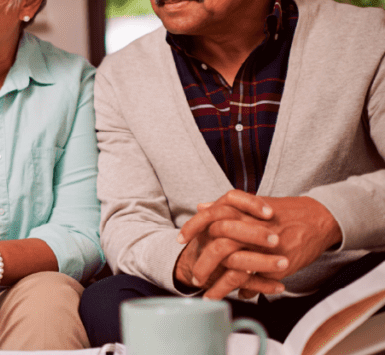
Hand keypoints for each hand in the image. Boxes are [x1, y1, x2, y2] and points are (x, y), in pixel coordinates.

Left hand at [177, 191, 341, 298]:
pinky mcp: (278, 264)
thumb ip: (226, 206)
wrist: (319, 218)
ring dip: (219, 285)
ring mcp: (265, 248)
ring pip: (235, 268)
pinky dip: (243, 290)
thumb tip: (200, 207)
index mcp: (243, 211)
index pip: (209, 216)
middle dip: (202, 264)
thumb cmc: (284, 212)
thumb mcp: (253, 204)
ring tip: (209, 295)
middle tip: (195, 278)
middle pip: (218, 246)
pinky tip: (236, 295)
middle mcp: (252, 228)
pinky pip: (255, 281)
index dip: (192, 228)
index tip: (180, 240)